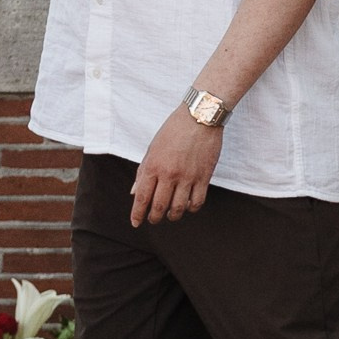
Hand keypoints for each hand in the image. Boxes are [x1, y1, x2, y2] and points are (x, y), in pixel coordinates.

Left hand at [129, 104, 221, 225]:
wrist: (199, 116)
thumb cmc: (173, 130)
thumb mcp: (152, 148)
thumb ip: (143, 171)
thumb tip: (134, 192)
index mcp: (153, 166)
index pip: (142, 197)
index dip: (137, 213)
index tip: (135, 222)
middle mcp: (169, 174)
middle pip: (159, 207)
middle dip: (154, 218)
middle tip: (153, 220)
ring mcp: (188, 177)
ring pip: (178, 208)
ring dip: (172, 216)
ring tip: (170, 215)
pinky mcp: (204, 177)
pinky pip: (197, 202)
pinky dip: (191, 209)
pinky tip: (187, 206)